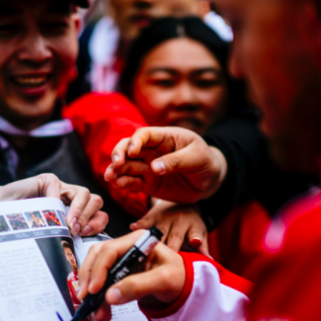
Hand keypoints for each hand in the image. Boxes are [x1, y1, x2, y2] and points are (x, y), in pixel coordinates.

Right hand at [0, 174, 108, 235]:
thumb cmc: (22, 229)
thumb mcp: (50, 236)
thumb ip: (65, 239)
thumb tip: (84, 256)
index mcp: (76, 215)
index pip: (98, 216)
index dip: (96, 225)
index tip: (86, 235)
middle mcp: (72, 200)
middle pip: (96, 202)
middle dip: (90, 217)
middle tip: (77, 230)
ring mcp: (62, 188)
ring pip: (85, 193)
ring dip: (79, 209)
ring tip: (68, 222)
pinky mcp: (48, 180)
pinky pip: (58, 187)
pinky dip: (54, 198)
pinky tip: (47, 207)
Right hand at [77, 230, 185, 320]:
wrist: (182, 285)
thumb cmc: (178, 276)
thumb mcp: (163, 281)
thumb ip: (138, 286)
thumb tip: (110, 296)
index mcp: (137, 240)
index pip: (109, 251)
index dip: (98, 270)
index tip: (94, 290)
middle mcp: (125, 246)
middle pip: (97, 258)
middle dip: (89, 280)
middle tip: (86, 299)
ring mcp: (120, 260)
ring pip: (95, 271)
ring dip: (92, 292)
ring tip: (98, 313)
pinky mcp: (117, 273)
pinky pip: (102, 284)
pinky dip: (100, 299)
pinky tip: (103, 313)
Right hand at [104, 127, 226, 203]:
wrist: (210, 181)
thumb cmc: (206, 162)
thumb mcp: (197, 158)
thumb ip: (176, 161)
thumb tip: (154, 168)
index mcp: (165, 138)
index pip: (144, 135)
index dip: (135, 141)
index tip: (132, 151)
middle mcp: (152, 151)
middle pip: (128, 148)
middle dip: (118, 154)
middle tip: (115, 165)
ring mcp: (148, 167)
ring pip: (126, 166)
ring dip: (115, 171)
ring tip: (110, 178)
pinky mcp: (148, 184)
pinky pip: (132, 183)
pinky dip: (123, 184)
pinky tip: (117, 186)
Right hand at [132, 200, 209, 255]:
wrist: (180, 200)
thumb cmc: (191, 223)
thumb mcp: (200, 232)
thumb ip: (203, 247)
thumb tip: (210, 262)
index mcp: (193, 227)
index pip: (195, 233)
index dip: (195, 238)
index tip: (195, 241)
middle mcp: (180, 221)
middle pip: (174, 237)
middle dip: (170, 248)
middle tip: (166, 262)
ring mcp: (165, 218)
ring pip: (158, 232)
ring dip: (153, 242)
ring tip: (145, 252)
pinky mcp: (152, 215)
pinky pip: (145, 221)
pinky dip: (139, 225)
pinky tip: (133, 228)